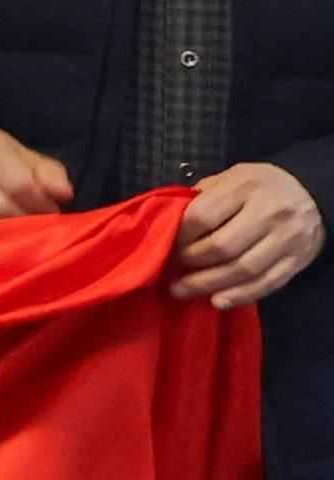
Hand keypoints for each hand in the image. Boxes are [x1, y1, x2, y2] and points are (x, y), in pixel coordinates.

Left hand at [184, 163, 326, 306]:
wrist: (311, 193)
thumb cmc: (260, 186)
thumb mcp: (230, 178)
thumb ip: (203, 197)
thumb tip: (170, 225)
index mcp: (245, 188)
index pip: (203, 217)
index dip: (180, 236)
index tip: (168, 245)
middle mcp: (269, 213)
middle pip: (222, 247)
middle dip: (192, 263)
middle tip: (173, 271)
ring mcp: (286, 239)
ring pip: (244, 269)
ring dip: (209, 284)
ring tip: (184, 291)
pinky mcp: (298, 260)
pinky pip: (268, 283)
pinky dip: (241, 295)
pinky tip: (217, 301)